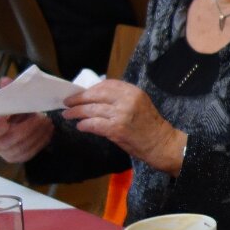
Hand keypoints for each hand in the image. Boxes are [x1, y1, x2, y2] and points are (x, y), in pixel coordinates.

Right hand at [0, 76, 51, 162]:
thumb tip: (5, 81)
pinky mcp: (17, 157)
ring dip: (37, 134)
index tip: (5, 117)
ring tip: (47, 122)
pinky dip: (41, 141)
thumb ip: (8, 91)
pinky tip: (48, 131)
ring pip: (21, 148)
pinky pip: (30, 153)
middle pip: (9, 140)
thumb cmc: (11, 111)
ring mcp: (6, 152)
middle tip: (40, 117)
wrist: (15, 124)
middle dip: (27, 128)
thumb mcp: (9, 99)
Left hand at [61, 80, 185, 173]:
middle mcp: (127, 100)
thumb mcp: (139, 104)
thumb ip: (121, 99)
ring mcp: (121, 114)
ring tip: (68, 114)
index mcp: (133, 92)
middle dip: (79, 98)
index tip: (81, 93)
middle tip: (68, 102)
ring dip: (77, 112)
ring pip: (92, 109)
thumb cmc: (150, 126)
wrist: (161, 144)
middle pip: (96, 95)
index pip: (107, 84)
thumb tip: (96, 98)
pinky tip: (80, 126)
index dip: (91, 89)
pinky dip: (84, 124)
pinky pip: (94, 124)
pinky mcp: (116, 129)